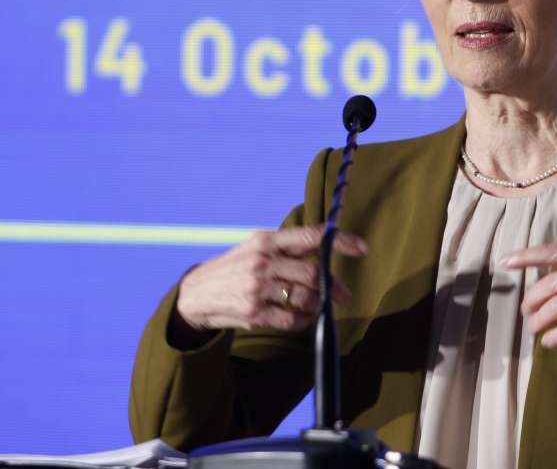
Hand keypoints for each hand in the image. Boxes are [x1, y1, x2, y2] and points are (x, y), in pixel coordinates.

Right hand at [174, 226, 366, 333]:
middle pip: (312, 273)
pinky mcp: (254, 313)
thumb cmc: (234, 268)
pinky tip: (306, 318)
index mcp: (266, 241)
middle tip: (344, 294)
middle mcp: (262, 262)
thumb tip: (325, 245)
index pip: (309, 236)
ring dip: (320, 304)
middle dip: (333, 285)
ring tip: (324, 307)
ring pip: (304, 297)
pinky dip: (305, 320)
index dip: (339, 241)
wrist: (195, 295)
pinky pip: (292, 319)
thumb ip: (286, 247)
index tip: (361, 248)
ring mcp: (257, 288)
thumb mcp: (255, 248)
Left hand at [504, 242, 556, 348]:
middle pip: (548, 285)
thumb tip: (550, 271)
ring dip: (537, 321)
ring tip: (533, 327)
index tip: (505, 261)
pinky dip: (553, 338)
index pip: (553, 252)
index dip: (526, 256)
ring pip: (554, 309)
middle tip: (525, 309)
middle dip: (530, 299)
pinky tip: (549, 341)